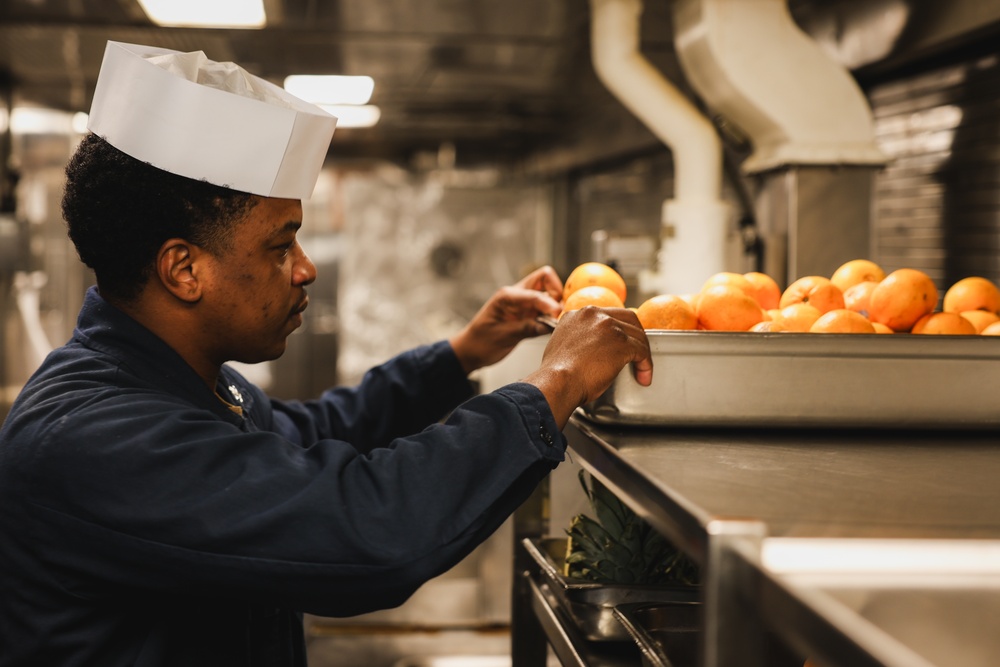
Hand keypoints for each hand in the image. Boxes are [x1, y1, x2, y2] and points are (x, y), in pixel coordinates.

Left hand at [449, 265, 563, 373]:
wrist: (471, 350)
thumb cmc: (481, 342)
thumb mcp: (503, 337)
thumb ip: (526, 329)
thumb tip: (550, 325)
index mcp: (507, 296)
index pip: (535, 294)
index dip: (550, 305)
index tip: (558, 317)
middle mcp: (517, 295)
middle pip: (545, 278)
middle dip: (556, 291)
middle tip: (558, 313)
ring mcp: (523, 304)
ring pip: (547, 292)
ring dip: (555, 304)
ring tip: (557, 322)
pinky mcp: (527, 314)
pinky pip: (545, 308)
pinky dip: (552, 315)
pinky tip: (553, 327)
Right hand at [523, 306, 652, 426]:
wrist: (558, 382)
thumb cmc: (557, 374)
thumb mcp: (561, 346)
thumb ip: (576, 339)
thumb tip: (587, 349)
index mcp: (578, 314)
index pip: (607, 315)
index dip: (617, 329)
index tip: (620, 342)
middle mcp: (594, 314)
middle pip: (627, 318)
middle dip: (636, 335)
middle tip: (638, 352)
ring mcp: (609, 326)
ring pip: (637, 335)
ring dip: (642, 353)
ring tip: (642, 369)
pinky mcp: (621, 342)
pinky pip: (642, 351)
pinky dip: (646, 365)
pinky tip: (643, 375)